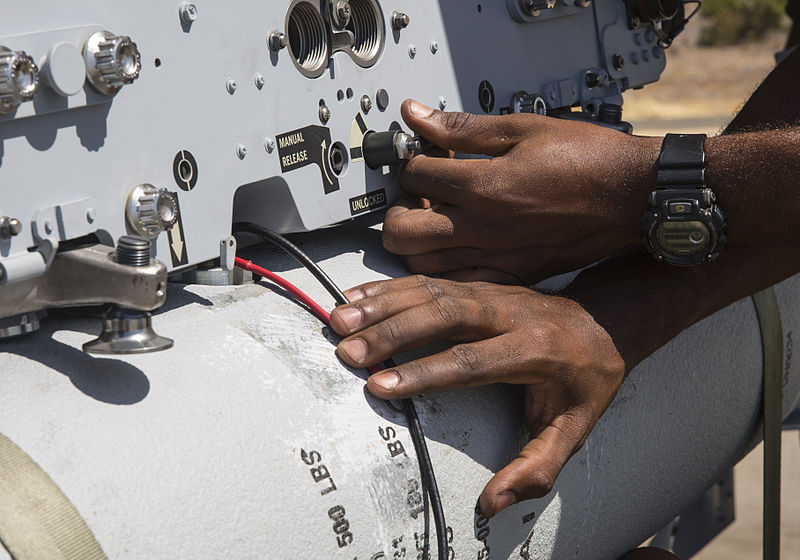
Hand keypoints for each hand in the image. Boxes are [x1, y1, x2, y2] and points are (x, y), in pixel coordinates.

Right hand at [329, 275, 624, 516]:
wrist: (604, 322)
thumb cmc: (585, 380)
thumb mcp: (574, 429)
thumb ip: (536, 467)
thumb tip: (494, 503)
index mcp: (533, 350)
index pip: (471, 361)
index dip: (425, 372)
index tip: (381, 386)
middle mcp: (506, 315)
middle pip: (444, 316)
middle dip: (392, 332)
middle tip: (348, 351)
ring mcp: (488, 294)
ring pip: (430, 291)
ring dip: (382, 304)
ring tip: (339, 319)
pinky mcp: (474, 284)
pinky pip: (427, 281)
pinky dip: (388, 288)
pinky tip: (356, 296)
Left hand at [383, 100, 660, 282]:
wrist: (632, 197)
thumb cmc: (587, 160)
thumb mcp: (523, 128)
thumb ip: (462, 128)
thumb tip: (418, 117)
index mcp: (483, 187)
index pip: (414, 176)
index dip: (410, 160)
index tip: (420, 154)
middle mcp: (483, 229)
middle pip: (401, 232)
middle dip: (395, 211)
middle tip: (413, 197)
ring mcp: (496, 258)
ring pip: (422, 265)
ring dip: (415, 242)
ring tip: (432, 221)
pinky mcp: (513, 275)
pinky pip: (459, 284)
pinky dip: (444, 270)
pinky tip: (456, 248)